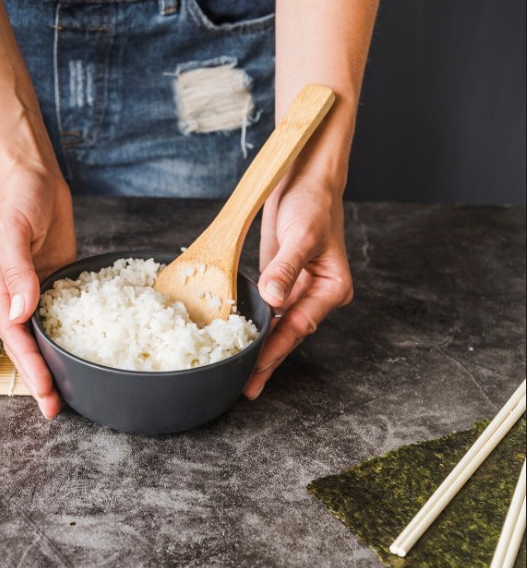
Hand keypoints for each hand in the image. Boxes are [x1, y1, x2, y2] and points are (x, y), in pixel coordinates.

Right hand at [0, 165, 75, 418]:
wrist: (33, 174)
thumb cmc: (17, 197)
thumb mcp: (13, 229)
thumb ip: (17, 270)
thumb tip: (21, 312)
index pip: (13, 336)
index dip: (28, 367)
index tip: (44, 392)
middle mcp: (17, 294)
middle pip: (27, 344)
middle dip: (40, 378)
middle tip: (56, 408)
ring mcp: (37, 288)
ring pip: (45, 335)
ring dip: (56, 363)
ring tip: (70, 392)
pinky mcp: (58, 280)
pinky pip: (65, 313)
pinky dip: (73, 334)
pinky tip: (90, 351)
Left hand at [243, 168, 353, 399]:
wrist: (307, 179)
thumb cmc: (313, 203)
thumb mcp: (302, 235)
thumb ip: (286, 268)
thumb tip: (274, 298)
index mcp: (332, 289)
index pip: (298, 326)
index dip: (276, 350)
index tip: (256, 372)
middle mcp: (316, 295)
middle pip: (287, 334)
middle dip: (265, 361)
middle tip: (244, 389)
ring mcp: (297, 290)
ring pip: (275, 326)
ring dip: (257, 346)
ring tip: (236, 373)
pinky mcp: (279, 281)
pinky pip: (265, 310)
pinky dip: (252, 325)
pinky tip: (237, 340)